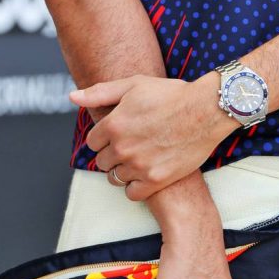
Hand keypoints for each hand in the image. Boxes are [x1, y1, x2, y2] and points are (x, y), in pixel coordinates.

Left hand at [69, 73, 235, 199]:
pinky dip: (135, 188)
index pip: (92, 142)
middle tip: (129, 148)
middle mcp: (123, 147)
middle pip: (102, 162)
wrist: (205, 111)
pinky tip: (144, 176)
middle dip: (111, 155)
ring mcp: (139, 165)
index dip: (103, 139)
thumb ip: (100, 92)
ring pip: (115, 179)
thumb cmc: (171, 95)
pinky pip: (132, 194)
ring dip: (123, 172)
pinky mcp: (155, 180)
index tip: (116, 136)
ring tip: (138, 161)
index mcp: (113, 124)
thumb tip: (72, 97)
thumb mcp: (134, 85)